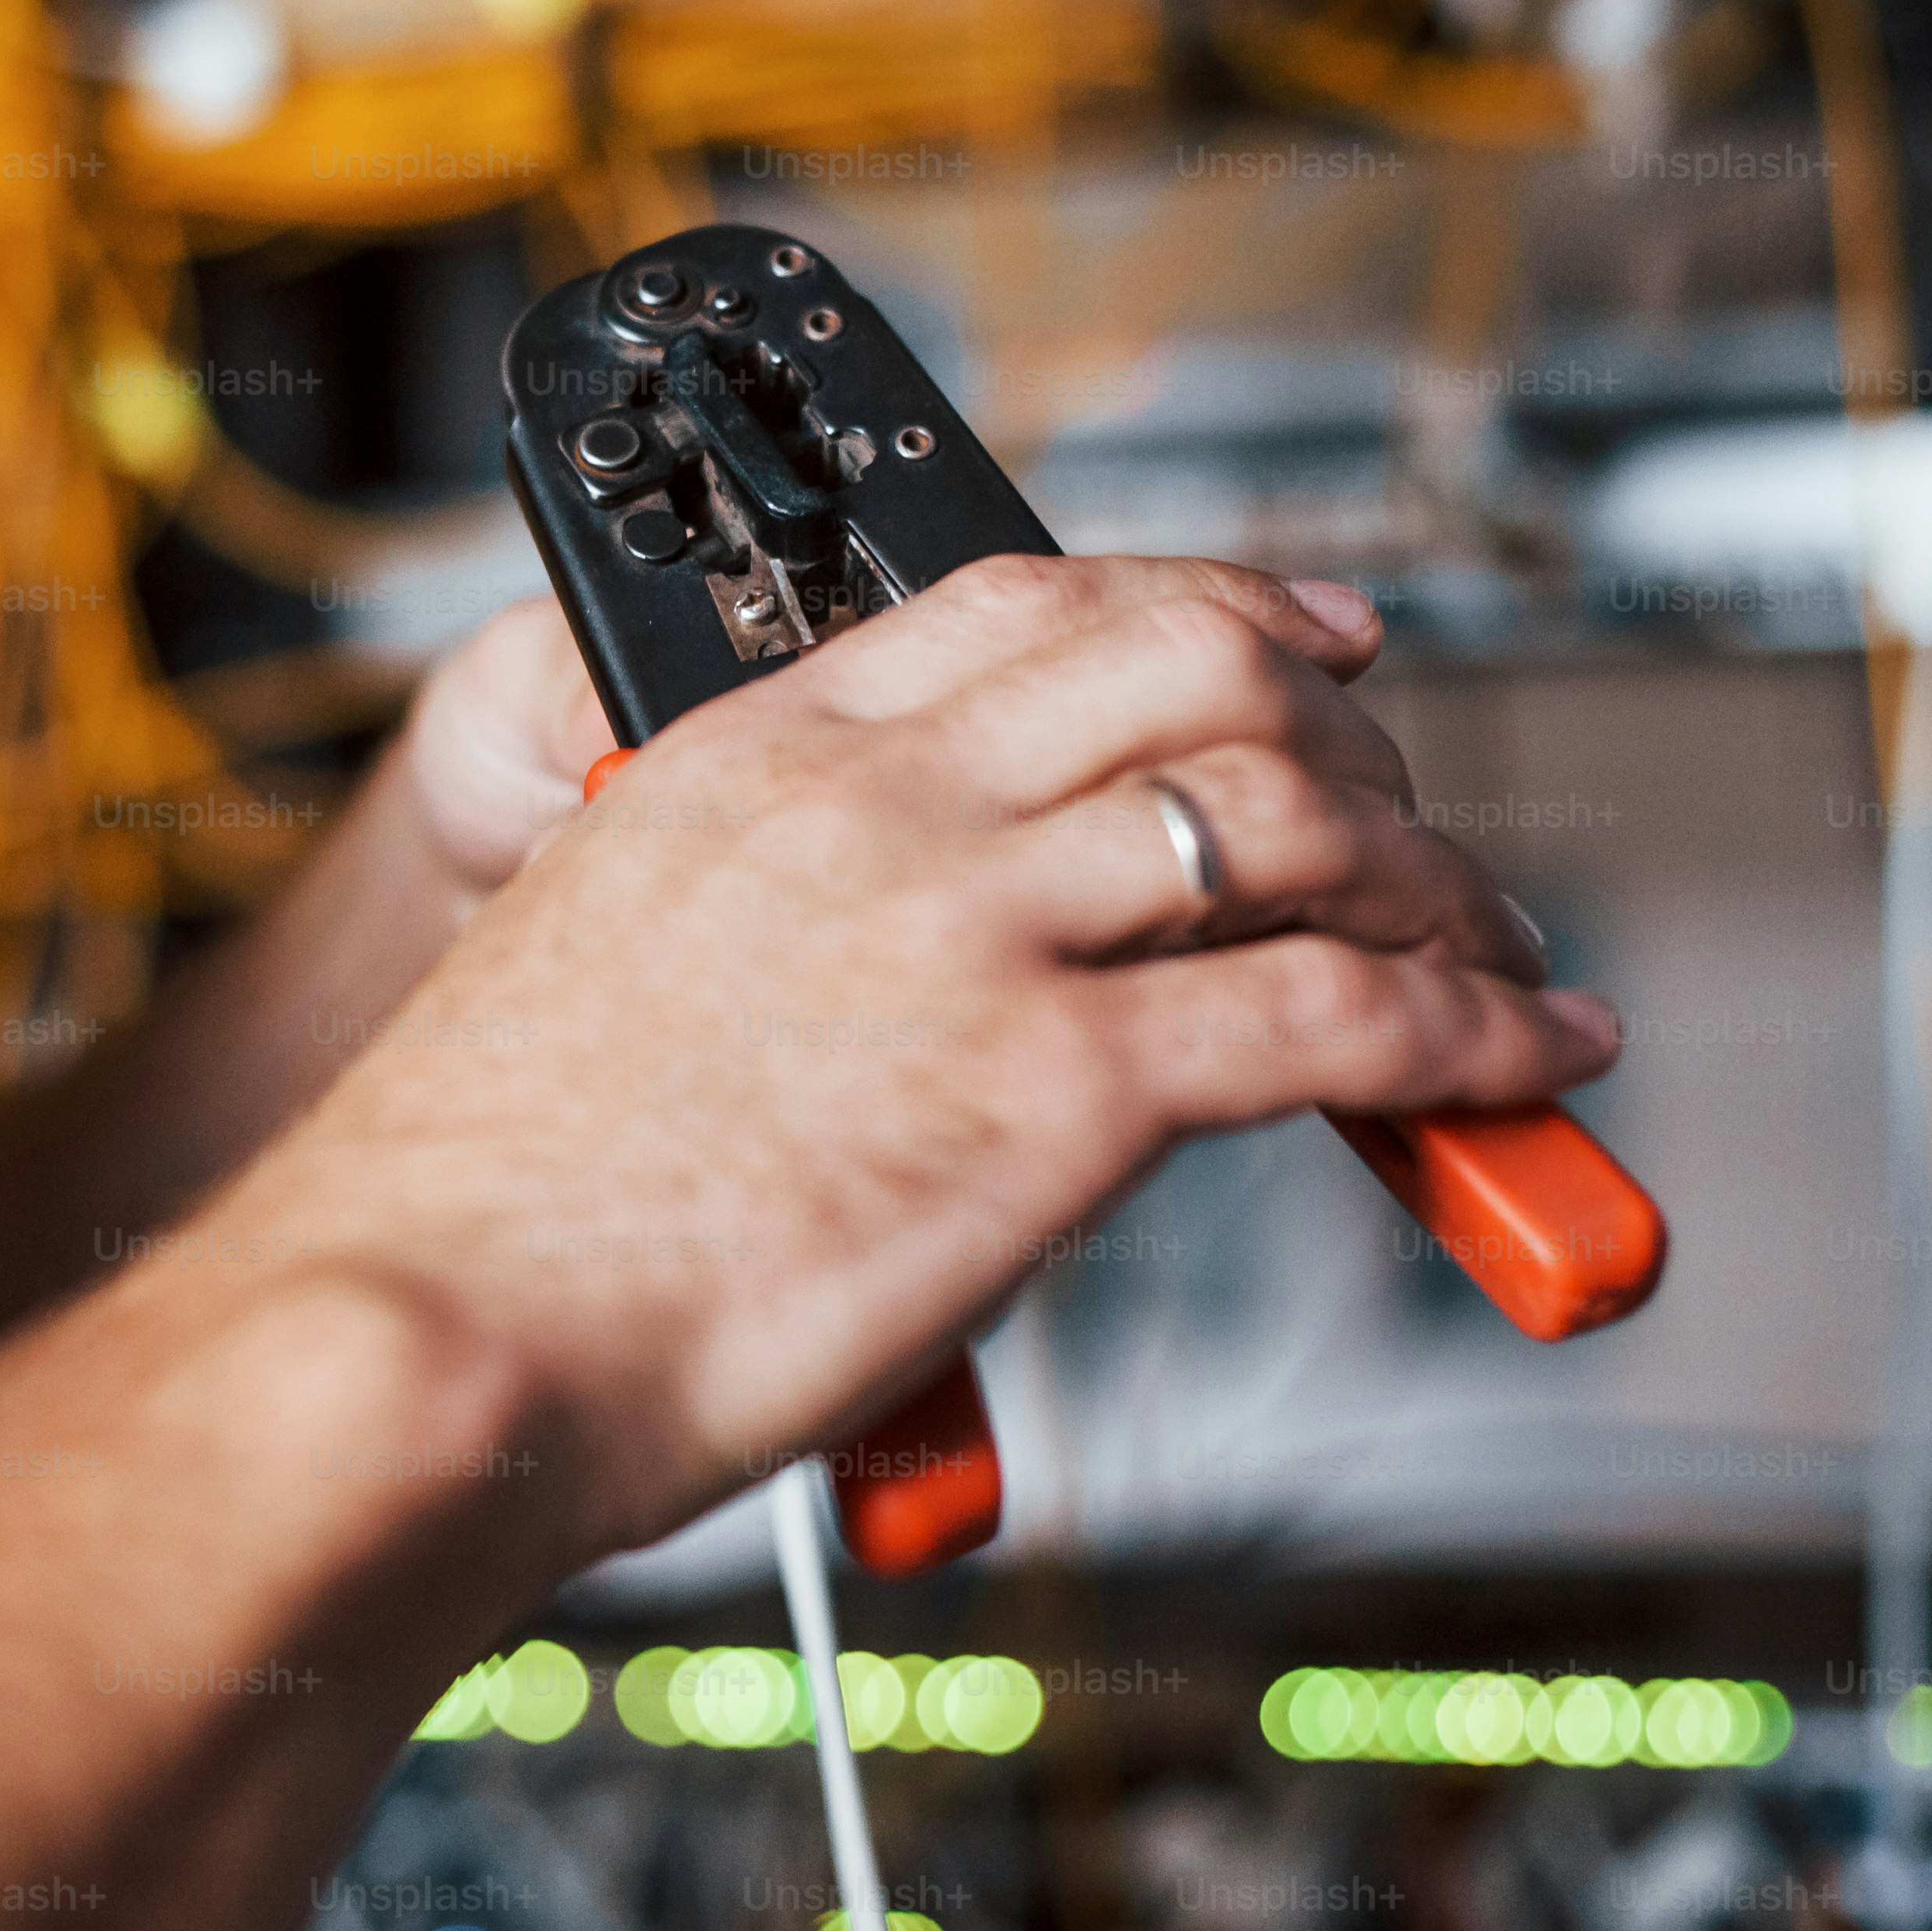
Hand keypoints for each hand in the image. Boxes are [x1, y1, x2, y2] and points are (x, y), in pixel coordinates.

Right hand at [211, 555, 1619, 1552]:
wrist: (410, 1331)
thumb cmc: (466, 1216)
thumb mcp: (598, 980)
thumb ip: (742, 941)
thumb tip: (854, 1011)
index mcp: (742, 760)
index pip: (1016, 605)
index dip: (1196, 600)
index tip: (1289, 632)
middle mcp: (873, 809)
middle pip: (1193, 662)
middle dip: (1348, 719)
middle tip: (1416, 798)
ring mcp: (973, 932)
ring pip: (1297, 817)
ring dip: (1439, 883)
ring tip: (1496, 953)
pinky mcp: (1059, 1087)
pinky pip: (1338, 1016)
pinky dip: (1470, 1031)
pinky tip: (1521, 1060)